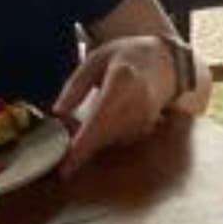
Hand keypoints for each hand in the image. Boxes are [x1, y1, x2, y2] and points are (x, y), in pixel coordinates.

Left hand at [53, 34, 176, 172]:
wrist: (164, 60)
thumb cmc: (126, 56)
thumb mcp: (95, 60)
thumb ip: (76, 85)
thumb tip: (58, 112)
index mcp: (123, 80)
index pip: (100, 119)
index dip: (83, 145)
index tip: (66, 166)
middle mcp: (139, 102)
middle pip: (105, 136)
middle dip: (81, 145)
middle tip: (64, 140)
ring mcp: (146, 117)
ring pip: (110, 141)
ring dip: (93, 139)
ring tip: (83, 123)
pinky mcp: (148, 127)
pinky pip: (119, 140)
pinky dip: (105, 135)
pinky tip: (103, 119)